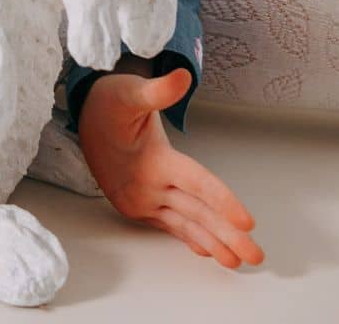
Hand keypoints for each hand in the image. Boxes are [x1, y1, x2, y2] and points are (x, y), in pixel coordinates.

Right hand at [77, 66, 264, 269]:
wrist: (82, 119)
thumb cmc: (110, 102)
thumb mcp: (131, 90)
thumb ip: (159, 90)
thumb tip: (184, 75)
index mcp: (153, 161)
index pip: (195, 183)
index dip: (222, 201)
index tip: (247, 222)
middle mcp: (149, 186)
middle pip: (196, 213)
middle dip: (227, 236)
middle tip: (256, 255)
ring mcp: (143, 200)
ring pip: (184, 225)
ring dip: (213, 244)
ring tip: (237, 262)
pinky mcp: (138, 206)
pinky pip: (168, 225)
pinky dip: (189, 238)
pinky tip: (206, 251)